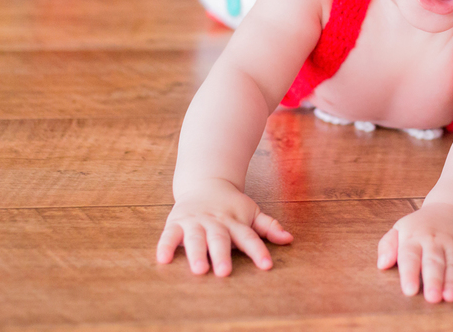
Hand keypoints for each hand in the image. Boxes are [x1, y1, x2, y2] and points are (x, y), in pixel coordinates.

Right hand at [156, 178, 292, 275]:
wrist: (205, 181)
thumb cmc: (231, 205)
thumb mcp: (251, 212)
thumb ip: (268, 227)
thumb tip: (289, 239)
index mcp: (235, 222)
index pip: (249, 237)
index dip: (258, 251)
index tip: (266, 266)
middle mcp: (215, 222)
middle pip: (220, 239)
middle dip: (222, 255)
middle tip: (224, 272)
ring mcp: (195, 222)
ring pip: (195, 238)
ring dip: (196, 253)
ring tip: (199, 269)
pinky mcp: (176, 222)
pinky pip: (169, 235)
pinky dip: (165, 246)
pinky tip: (163, 259)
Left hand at [377, 203, 452, 301]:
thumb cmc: (421, 226)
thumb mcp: (400, 229)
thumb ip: (388, 245)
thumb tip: (382, 264)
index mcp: (415, 237)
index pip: (410, 256)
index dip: (410, 273)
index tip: (409, 290)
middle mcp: (435, 242)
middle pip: (434, 262)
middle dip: (434, 280)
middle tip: (432, 298)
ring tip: (452, 297)